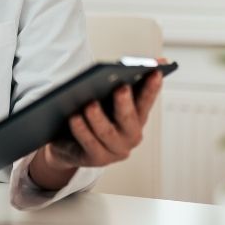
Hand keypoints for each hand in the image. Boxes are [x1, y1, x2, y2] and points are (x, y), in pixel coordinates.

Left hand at [27, 64, 164, 190]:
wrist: (69, 145)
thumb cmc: (92, 115)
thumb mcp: (104, 99)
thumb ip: (115, 83)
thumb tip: (123, 66)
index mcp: (136, 117)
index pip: (146, 100)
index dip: (152, 87)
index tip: (155, 71)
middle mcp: (130, 135)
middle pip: (129, 118)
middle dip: (125, 102)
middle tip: (121, 87)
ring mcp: (115, 149)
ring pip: (107, 132)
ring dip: (98, 117)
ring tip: (90, 104)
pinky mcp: (97, 159)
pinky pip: (89, 143)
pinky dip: (82, 130)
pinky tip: (74, 118)